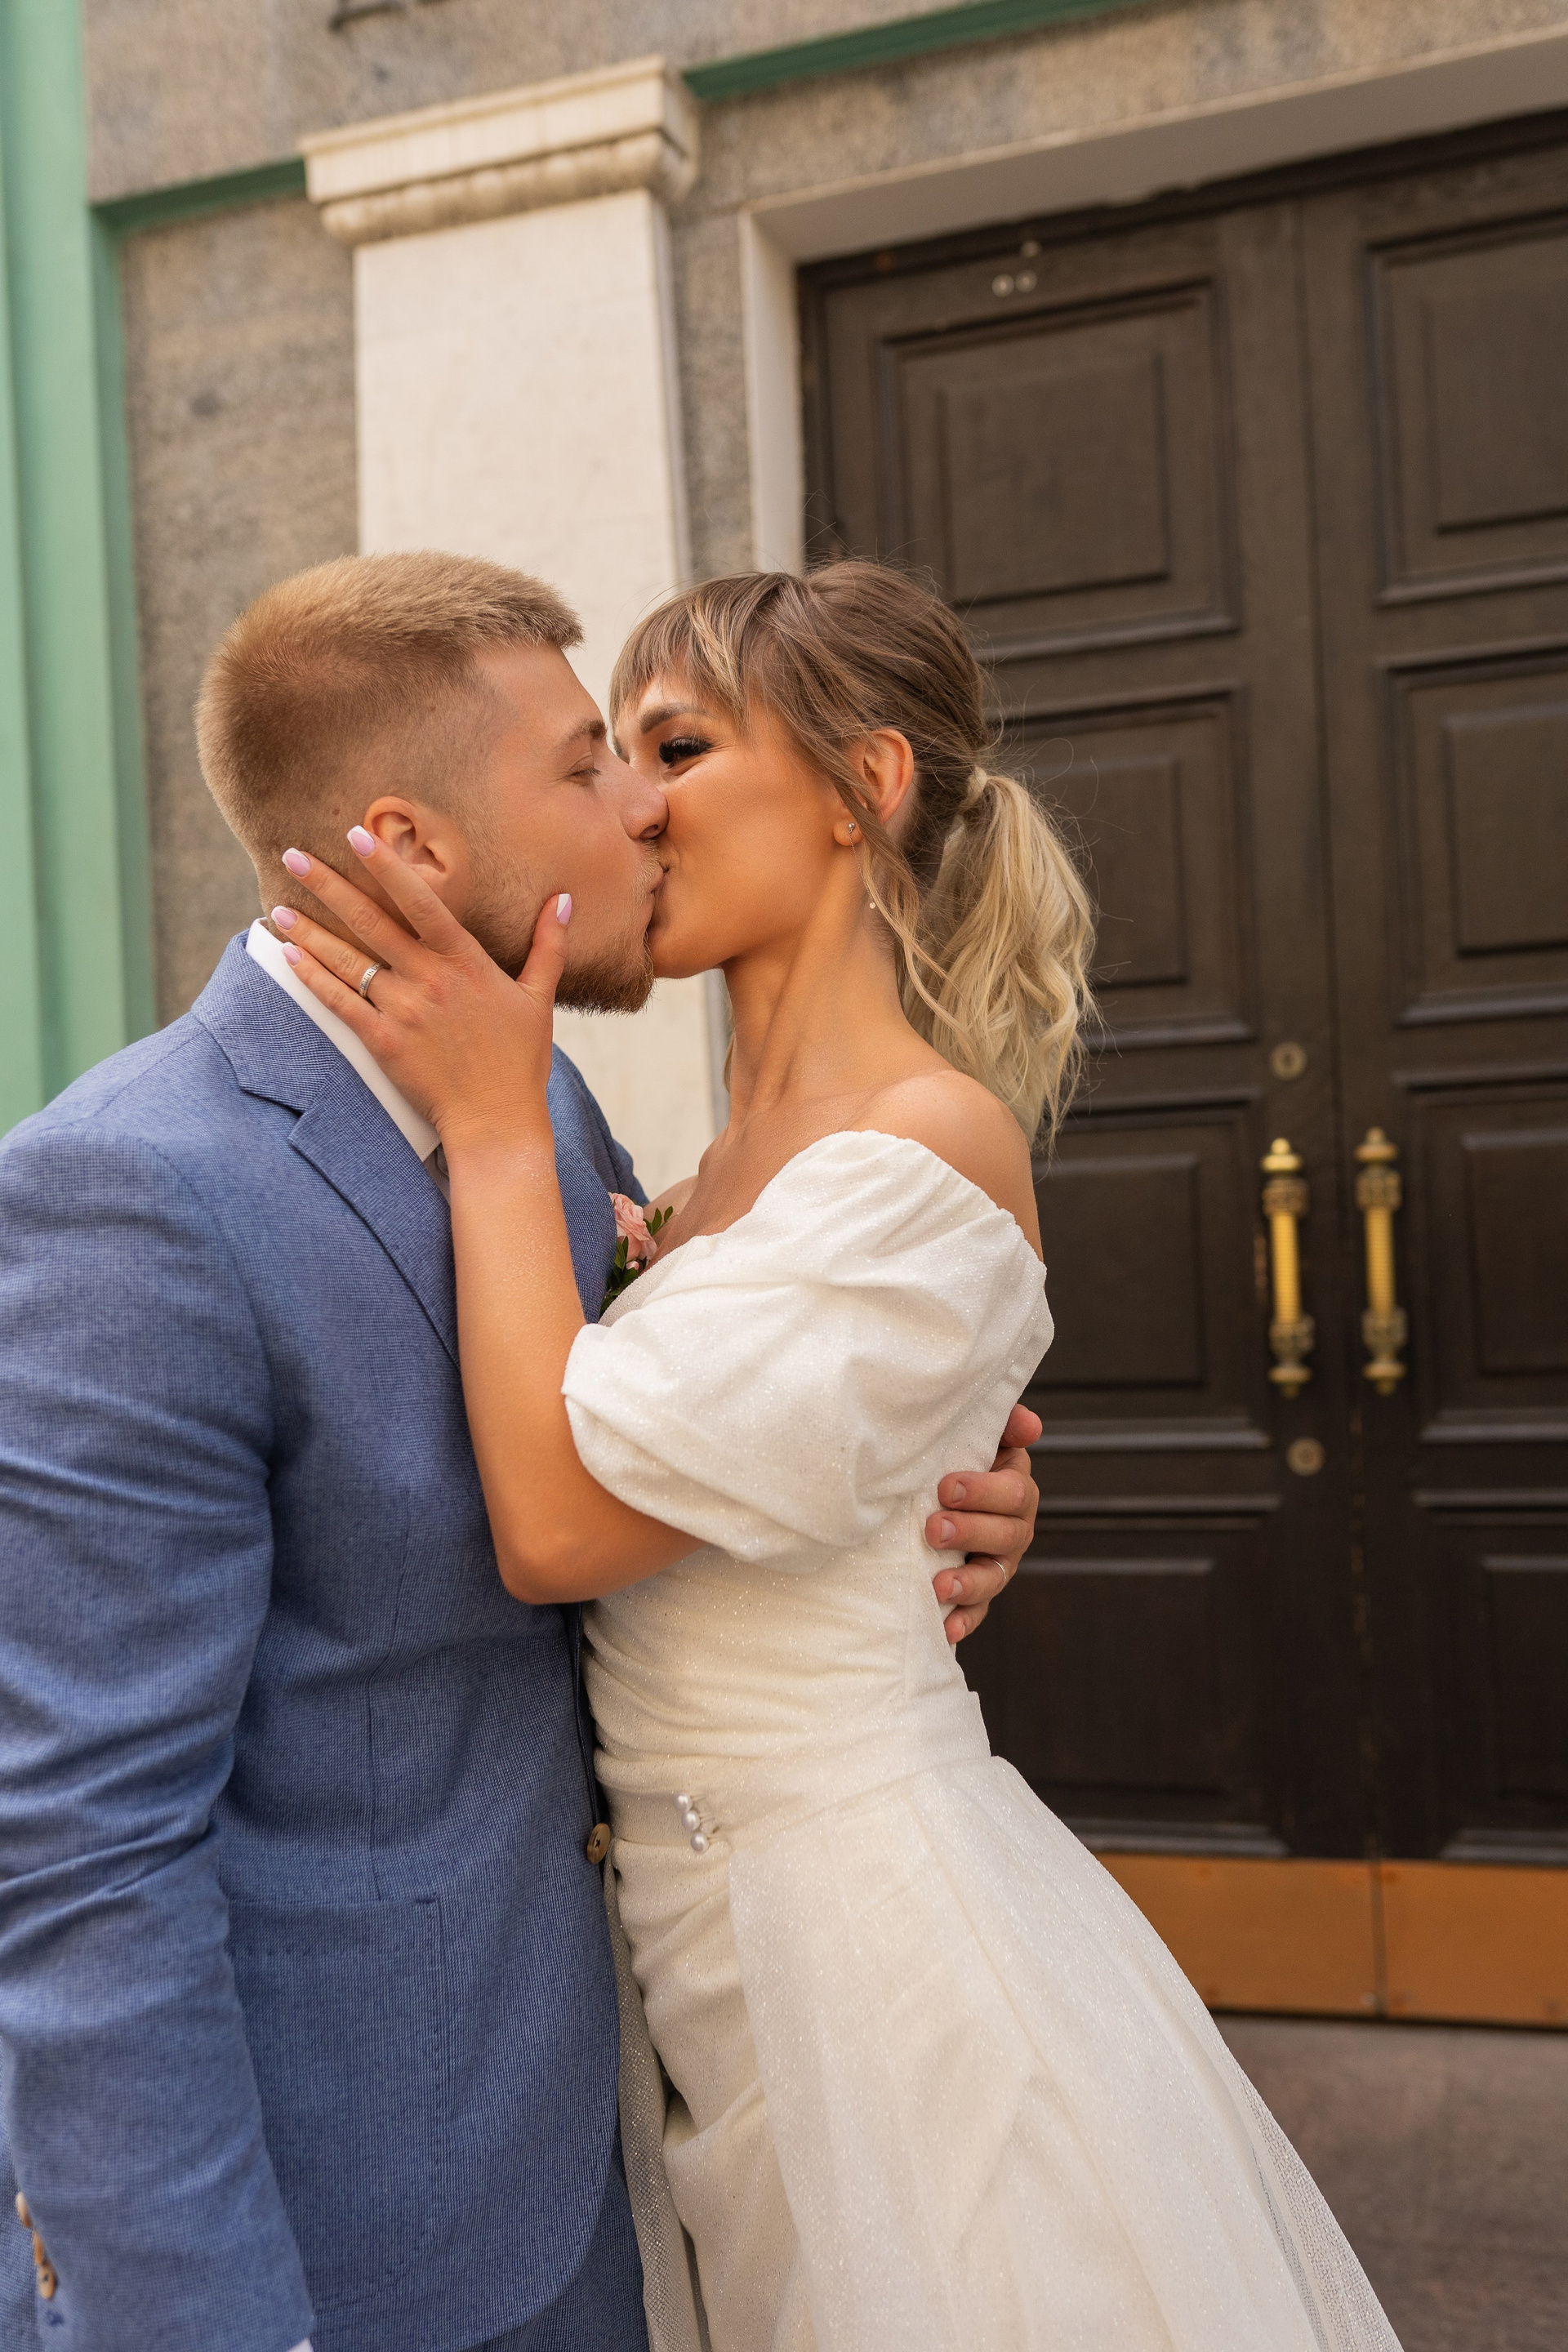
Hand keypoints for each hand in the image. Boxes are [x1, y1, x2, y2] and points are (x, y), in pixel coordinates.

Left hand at [270, 832, 568, 1148]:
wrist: (497, 1121)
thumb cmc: (521, 1061)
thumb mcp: (540, 998)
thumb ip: (549, 946)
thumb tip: (563, 900)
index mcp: (465, 962)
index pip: (420, 902)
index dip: (387, 867)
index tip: (355, 836)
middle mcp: (429, 979)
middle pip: (369, 922)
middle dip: (327, 886)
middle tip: (292, 856)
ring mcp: (403, 1011)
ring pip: (346, 960)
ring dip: (308, 932)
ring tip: (278, 908)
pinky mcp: (383, 1043)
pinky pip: (340, 1003)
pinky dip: (313, 978)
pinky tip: (290, 957)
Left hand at [926, 1403, 1039, 1644]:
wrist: (925, 1493)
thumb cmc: (951, 1458)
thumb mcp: (976, 1436)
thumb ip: (1002, 1424)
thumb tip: (1029, 1425)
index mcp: (1014, 1488)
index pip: (1013, 1492)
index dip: (983, 1491)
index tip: (945, 1488)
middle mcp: (1014, 1528)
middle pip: (1006, 1535)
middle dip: (970, 1532)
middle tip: (933, 1528)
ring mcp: (997, 1564)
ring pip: (993, 1577)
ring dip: (968, 1582)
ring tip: (939, 1584)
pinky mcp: (977, 1594)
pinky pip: (977, 1612)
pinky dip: (963, 1620)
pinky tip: (945, 1627)